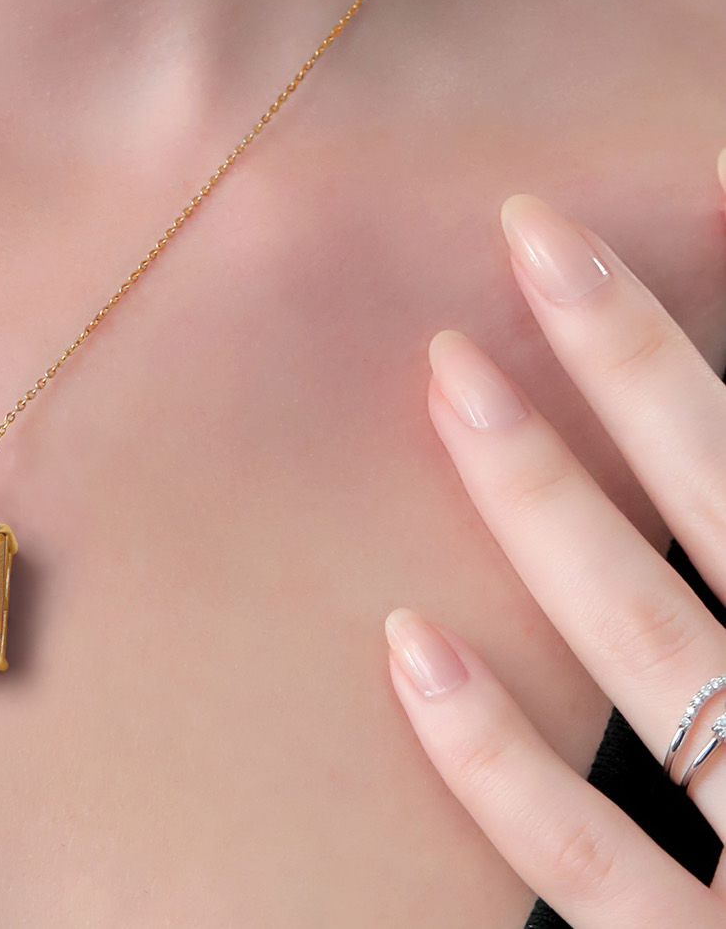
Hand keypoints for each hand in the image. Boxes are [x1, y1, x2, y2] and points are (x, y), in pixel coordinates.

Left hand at [386, 157, 725, 926]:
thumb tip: (709, 471)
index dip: (687, 364)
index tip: (598, 254)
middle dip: (637, 370)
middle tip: (532, 235)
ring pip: (658, 657)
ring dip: (547, 507)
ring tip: (448, 376)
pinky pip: (604, 880)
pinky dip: (501, 767)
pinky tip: (405, 644)